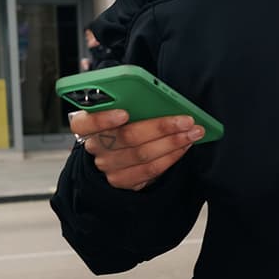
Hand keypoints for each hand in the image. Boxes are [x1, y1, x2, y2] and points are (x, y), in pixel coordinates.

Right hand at [69, 108, 204, 190]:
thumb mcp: (117, 108)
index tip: (124, 112)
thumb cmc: (120, 122)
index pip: (85, 123)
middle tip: (186, 120)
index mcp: (85, 125)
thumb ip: (128, 102)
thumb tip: (158, 97)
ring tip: (193, 132)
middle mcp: (95, 147)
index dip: (103, 118)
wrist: (115, 152)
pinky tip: (184, 146)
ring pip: (143, 155)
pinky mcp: (123, 181)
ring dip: (173, 142)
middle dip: (161, 127)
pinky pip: (150, 170)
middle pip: (127, 137)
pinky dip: (171, 157)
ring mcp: (108, 167)